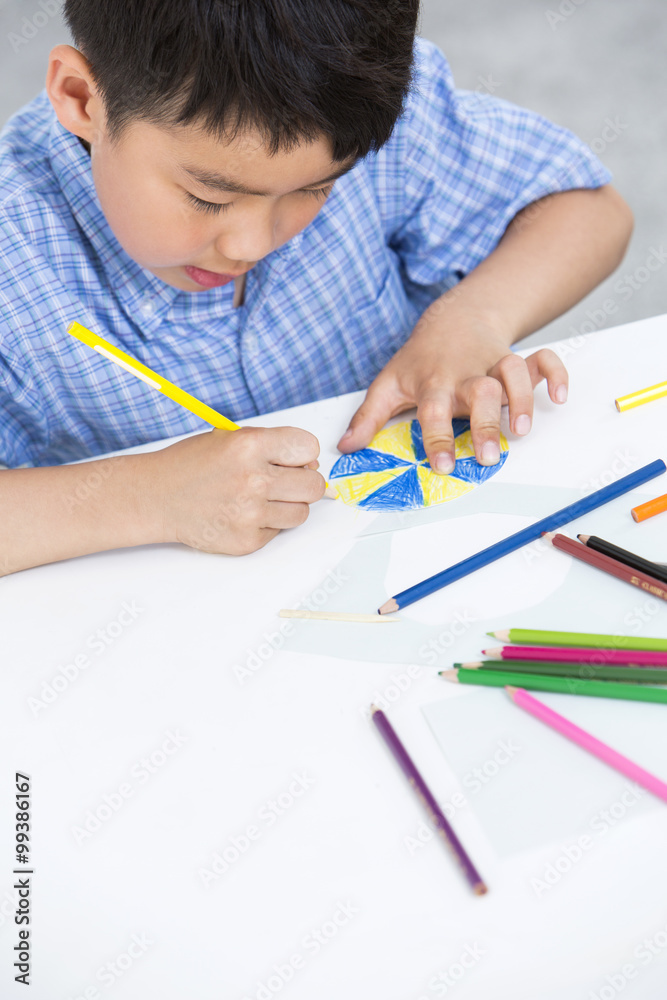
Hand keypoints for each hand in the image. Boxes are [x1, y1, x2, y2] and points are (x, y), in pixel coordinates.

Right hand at [148, 426, 325, 554]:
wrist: (157, 497)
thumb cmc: (194, 464)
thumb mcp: (231, 438)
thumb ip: (273, 447)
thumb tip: (311, 465)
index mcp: (249, 445)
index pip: (308, 448)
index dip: (303, 454)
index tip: (292, 459)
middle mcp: (252, 480)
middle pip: (314, 486)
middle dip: (303, 483)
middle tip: (282, 482)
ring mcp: (250, 514)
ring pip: (301, 512)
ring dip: (286, 505)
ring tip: (259, 498)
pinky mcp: (247, 541)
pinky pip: (278, 531)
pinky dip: (266, 523)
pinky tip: (242, 513)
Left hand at [337, 314, 567, 472]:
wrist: (453, 317)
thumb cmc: (420, 359)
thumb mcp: (388, 383)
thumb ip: (369, 417)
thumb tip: (346, 447)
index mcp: (433, 382)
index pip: (433, 409)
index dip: (438, 438)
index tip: (442, 466)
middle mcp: (466, 373)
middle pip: (479, 392)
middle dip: (485, 424)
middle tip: (487, 457)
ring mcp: (493, 364)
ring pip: (513, 373)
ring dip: (522, 400)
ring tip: (521, 431)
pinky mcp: (517, 359)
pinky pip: (543, 361)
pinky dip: (555, 375)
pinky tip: (560, 397)